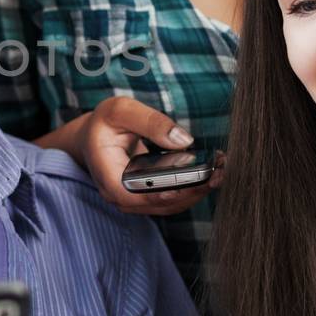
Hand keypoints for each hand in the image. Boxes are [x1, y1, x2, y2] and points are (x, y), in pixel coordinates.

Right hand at [79, 96, 223, 215]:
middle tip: (218, 172)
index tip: (190, 183)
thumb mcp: (121, 110)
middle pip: (158, 204)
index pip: (134, 194)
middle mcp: (119, 194)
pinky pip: (172, 199)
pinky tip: (211, 172)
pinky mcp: (148, 198)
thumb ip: (150, 122)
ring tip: (221, 171)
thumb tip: (183, 141)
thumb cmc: (106, 123)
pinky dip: (192, 188)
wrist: (95, 137)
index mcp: (106, 174)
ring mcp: (134, 199)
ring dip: (197, 191)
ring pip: (169, 205)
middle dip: (191, 190)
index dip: (162, 192)